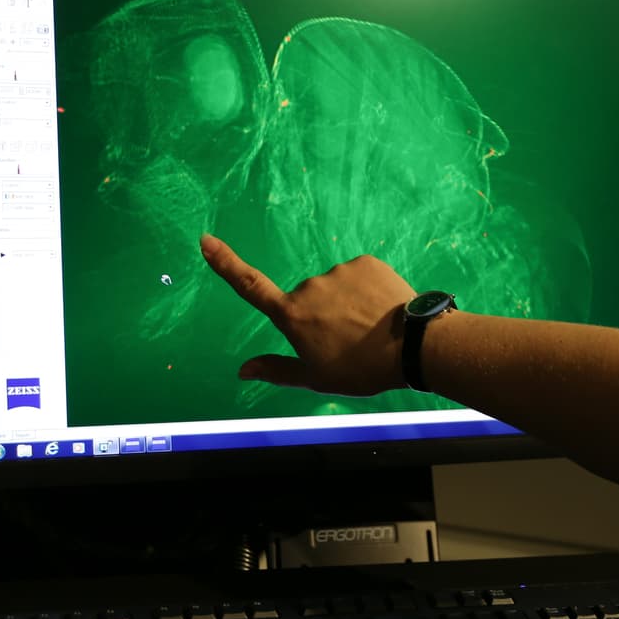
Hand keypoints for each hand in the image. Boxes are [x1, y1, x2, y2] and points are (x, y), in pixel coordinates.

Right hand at [199, 233, 416, 394]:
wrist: (411, 347)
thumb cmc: (361, 369)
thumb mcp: (316, 378)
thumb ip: (276, 371)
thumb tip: (242, 370)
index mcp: (292, 316)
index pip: (250, 286)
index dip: (225, 263)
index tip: (206, 240)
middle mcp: (309, 287)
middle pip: (308, 298)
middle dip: (323, 314)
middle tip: (350, 339)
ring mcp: (338, 271)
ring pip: (336, 287)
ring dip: (348, 302)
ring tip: (371, 327)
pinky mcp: (365, 261)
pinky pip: (360, 276)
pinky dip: (368, 290)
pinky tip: (383, 309)